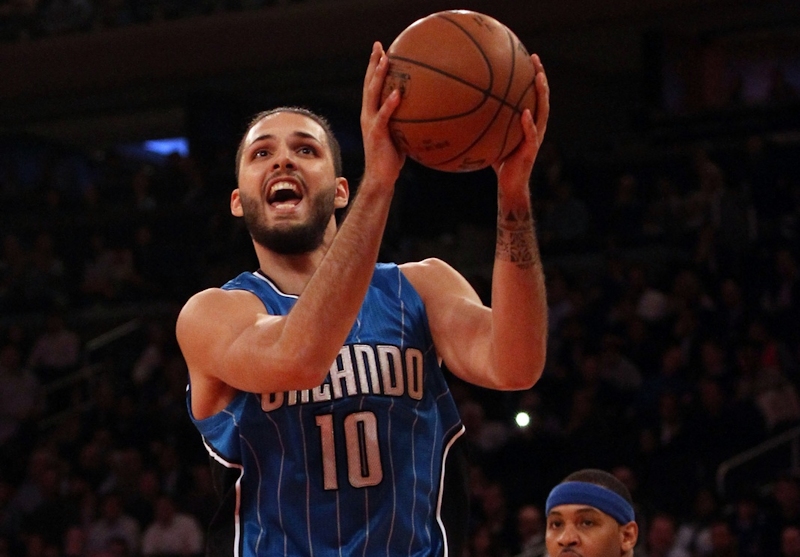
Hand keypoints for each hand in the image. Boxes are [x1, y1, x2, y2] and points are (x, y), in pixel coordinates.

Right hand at [360, 42, 405, 188]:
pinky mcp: (376, 134)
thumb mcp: (401, 134)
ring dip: (378, 76)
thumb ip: (407, 120)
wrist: (381, 177)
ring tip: (385, 60)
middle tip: (378, 45)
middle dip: (373, 63)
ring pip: (372, 94)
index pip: (372, 85)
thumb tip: (426, 110)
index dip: (375, 67)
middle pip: (369, 83)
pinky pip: (383, 116)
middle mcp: (367, 114)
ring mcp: (370, 123)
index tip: (381, 50)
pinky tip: (397, 93)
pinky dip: (389, 104)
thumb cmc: (392, 158)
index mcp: (372, 113)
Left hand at [492, 53, 549, 194]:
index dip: (533, 77)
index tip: (528, 57)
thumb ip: (485, 124)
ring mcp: (535, 138)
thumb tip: (464, 108)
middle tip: (535, 59)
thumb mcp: (492, 138)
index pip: (533, 96)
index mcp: (528, 123)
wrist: (509, 185)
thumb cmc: (500, 162)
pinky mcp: (530, 151)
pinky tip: (524, 113)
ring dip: (541, 95)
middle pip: (542, 98)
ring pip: (542, 112)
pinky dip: (528, 124)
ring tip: (538, 78)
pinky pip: (531, 135)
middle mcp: (535, 127)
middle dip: (540, 77)